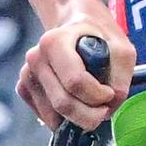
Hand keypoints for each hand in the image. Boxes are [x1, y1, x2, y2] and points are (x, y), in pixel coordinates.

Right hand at [17, 10, 134, 130]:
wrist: (75, 27)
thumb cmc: (98, 37)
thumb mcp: (121, 48)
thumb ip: (121, 75)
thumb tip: (112, 104)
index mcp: (54, 42)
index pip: (75, 81)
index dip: (96, 96)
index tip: (110, 94)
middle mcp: (36, 58)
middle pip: (62, 103)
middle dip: (88, 115)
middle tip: (105, 111)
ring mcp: (27, 74)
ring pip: (53, 114)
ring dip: (78, 118)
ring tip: (93, 104)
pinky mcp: (24, 88)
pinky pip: (46, 116)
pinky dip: (65, 118)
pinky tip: (77, 103)